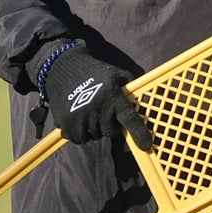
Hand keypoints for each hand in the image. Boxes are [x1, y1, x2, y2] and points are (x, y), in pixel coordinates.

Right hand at [39, 44, 153, 150]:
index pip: (130, 119)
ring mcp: (82, 117)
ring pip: (94, 136)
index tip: (147, 145)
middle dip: (109, 125)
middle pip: (111, 132)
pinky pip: (78, 138)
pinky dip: (79, 132)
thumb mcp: (117, 75)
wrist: (64, 67)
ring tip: (89, 111)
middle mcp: (99, 109)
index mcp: (113, 97)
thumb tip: (141, 105)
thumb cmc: (95, 71)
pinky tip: (78, 117)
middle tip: (102, 111)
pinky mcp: (67, 123)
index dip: (139, 133)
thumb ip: (130, 90)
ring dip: (93, 128)